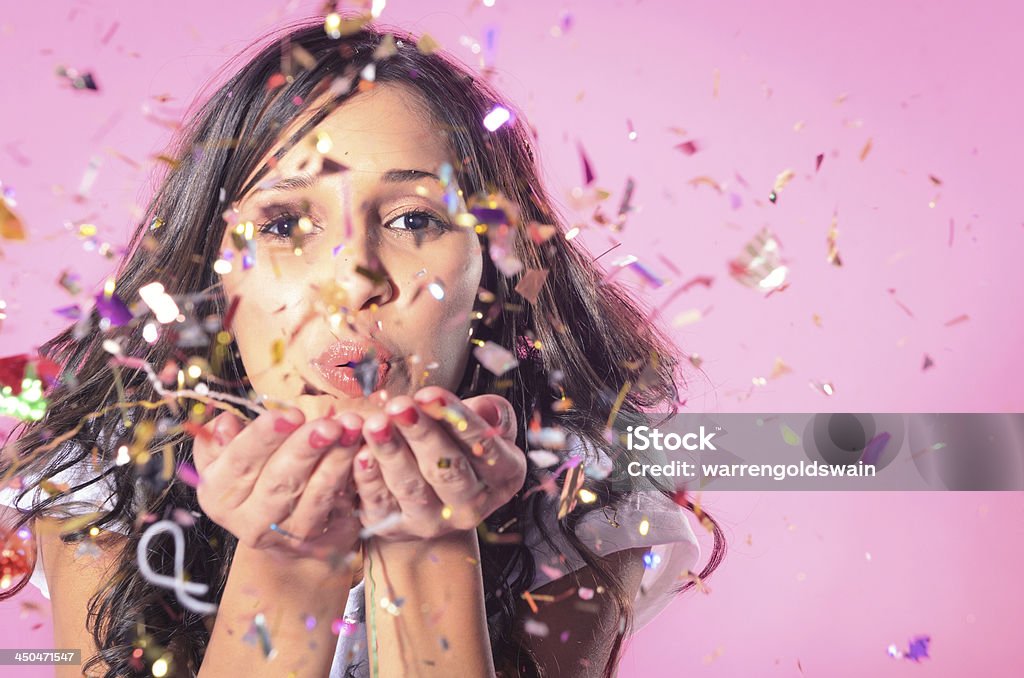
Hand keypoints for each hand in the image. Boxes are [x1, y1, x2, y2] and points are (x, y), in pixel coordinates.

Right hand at [192, 402, 365, 560]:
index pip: (239, 462)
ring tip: (350, 431)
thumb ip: (222, 440)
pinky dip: (347, 479)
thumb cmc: (253, 474)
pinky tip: (361, 455)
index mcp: (217, 492)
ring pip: (310, 493)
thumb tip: (226, 423)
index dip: (264, 437)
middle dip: (306, 448)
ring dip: (334, 460)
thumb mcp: (228, 456)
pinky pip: (331, 505)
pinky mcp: (310, 537)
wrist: (274, 526)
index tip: (291, 414)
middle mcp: (244, 518)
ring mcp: (279, 533)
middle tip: (330, 424)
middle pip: (277, 480)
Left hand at [352, 387, 526, 540]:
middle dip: (422, 435)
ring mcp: (434, 521)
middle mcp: (473, 505)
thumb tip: (486, 408)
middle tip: (400, 407)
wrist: (433, 496)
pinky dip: (368, 478)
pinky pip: (380, 504)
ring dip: (391, 452)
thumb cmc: (459, 446)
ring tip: (375, 423)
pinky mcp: (397, 527)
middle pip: (447, 469)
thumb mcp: (482, 427)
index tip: (431, 395)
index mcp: (503, 474)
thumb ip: (488, 414)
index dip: (457, 420)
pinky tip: (359, 453)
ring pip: (411, 486)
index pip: (484, 447)